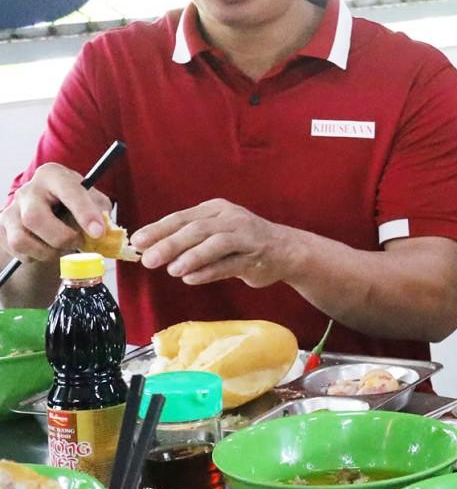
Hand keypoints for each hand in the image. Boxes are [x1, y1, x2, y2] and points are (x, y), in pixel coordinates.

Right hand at [0, 164, 112, 262]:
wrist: (50, 208)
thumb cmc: (75, 202)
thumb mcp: (94, 200)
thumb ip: (101, 212)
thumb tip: (105, 233)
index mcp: (53, 175)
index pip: (68, 191)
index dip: (84, 213)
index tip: (98, 232)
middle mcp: (28, 189)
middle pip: (35, 218)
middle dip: (60, 237)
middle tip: (77, 242)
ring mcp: (11, 208)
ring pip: (21, 239)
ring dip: (46, 251)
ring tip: (62, 248)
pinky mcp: (2, 227)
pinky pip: (16, 250)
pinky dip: (35, 256)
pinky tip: (46, 248)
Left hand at [131, 199, 291, 285]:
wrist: (287, 250)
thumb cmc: (244, 242)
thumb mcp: (216, 232)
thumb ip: (188, 239)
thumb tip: (150, 250)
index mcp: (216, 209)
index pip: (182, 218)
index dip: (159, 229)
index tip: (138, 241)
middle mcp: (231, 219)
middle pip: (197, 229)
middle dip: (170, 244)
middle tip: (148, 259)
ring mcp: (246, 237)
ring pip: (215, 244)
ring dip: (192, 257)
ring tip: (172, 270)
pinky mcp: (256, 256)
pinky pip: (230, 264)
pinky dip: (209, 271)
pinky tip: (192, 279)